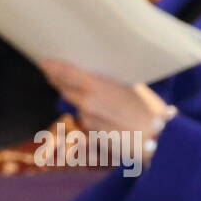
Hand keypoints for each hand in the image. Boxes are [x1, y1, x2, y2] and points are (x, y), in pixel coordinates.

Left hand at [39, 59, 166, 139]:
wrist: (156, 139)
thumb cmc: (150, 109)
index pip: (66, 74)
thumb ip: (108, 82)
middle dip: (60, 81)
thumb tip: (95, 77)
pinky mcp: (90, 133)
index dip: (52, 67)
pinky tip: (109, 115)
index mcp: (97, 87)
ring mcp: (87, 120)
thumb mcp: (132, 86)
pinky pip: (86, 119)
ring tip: (100, 96)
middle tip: (54, 72)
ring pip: (77, 105)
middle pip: (65, 89)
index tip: (44, 61)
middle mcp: (87, 104)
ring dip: (80, 99)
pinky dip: (92, 115)